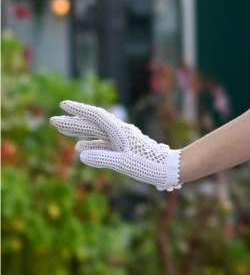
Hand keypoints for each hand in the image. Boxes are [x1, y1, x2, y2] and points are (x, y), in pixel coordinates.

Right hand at [49, 100, 182, 191]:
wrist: (170, 169)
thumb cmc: (150, 166)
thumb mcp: (124, 163)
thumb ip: (102, 158)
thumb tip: (80, 153)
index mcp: (120, 132)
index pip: (95, 116)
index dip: (79, 110)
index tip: (63, 105)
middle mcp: (120, 133)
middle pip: (92, 124)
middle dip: (73, 122)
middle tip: (53, 120)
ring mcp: (122, 140)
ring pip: (96, 133)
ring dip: (79, 131)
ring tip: (62, 130)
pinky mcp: (125, 149)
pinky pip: (103, 143)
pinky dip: (90, 143)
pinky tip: (80, 147)